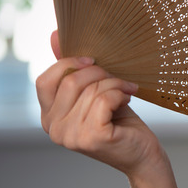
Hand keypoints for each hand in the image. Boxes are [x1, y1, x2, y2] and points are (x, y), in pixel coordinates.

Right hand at [36, 30, 165, 178]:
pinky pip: (104, 99)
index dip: (69, 64)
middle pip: (71, 81)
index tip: (94, 60)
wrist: (142, 153)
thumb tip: (54, 34)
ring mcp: (70, 136)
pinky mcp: (92, 138)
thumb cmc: (119, 121)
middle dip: (100, 73)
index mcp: (49, 117)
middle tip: (119, 79)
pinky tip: (126, 101)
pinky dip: (119, 95)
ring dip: (115, 85)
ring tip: (126, 92)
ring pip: (91, 89)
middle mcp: (53, 129)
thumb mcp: (93, 92)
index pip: (44, 80)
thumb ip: (72, 68)